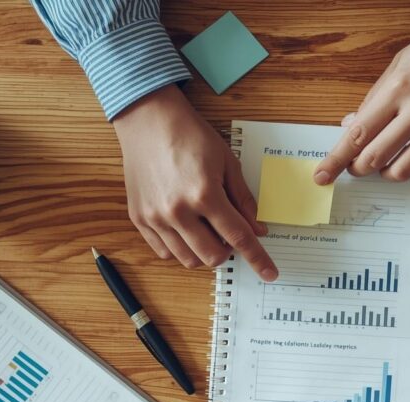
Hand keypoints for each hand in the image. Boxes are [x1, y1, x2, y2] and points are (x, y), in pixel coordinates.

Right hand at [113, 85, 277, 280]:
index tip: (269, 273)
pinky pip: (164, 252)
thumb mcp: (227, 162)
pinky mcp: (139, 218)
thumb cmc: (189, 136)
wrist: (148, 121)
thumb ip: (243, 199)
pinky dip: (180, 247)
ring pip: (188, 259)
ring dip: (204, 251)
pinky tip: (185, 228)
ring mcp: (155, 217)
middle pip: (213, 256)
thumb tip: (257, 230)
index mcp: (205, 194)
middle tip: (228, 232)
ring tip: (205, 228)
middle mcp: (178, 210)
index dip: (258, 258)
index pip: (238, 237)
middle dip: (228, 251)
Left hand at [314, 0, 409, 184]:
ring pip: (403, 170)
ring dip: (387, 173)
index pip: (357, 134)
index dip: (335, 160)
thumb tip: (351, 127)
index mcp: (399, 88)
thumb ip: (374, 99)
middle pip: (375, 157)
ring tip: (386, 162)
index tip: (322, 176)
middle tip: (356, 166)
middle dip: (358, 168)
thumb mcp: (399, 64)